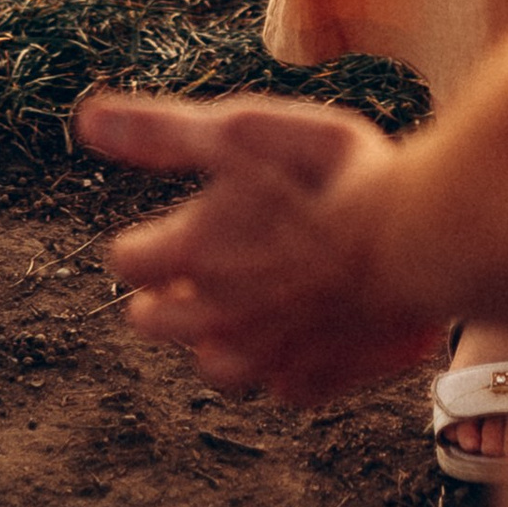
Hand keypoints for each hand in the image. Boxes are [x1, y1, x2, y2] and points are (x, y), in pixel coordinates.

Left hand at [78, 92, 437, 402]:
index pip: (127, 261)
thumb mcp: (244, 132)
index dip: (152, 240)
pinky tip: (312, 332)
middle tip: (214, 264)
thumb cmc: (335, 175)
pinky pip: (282, 388)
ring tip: (256, 305)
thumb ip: (161, 132)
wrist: (422, 238)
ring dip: (222, 339)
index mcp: (189, 254)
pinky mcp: (312, 383)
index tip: (184, 225)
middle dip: (172, 295)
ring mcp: (262, 358)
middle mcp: (212, 317)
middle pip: (154, 322)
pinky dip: (289, 365)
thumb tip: (85, 118)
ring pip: (213, 365)